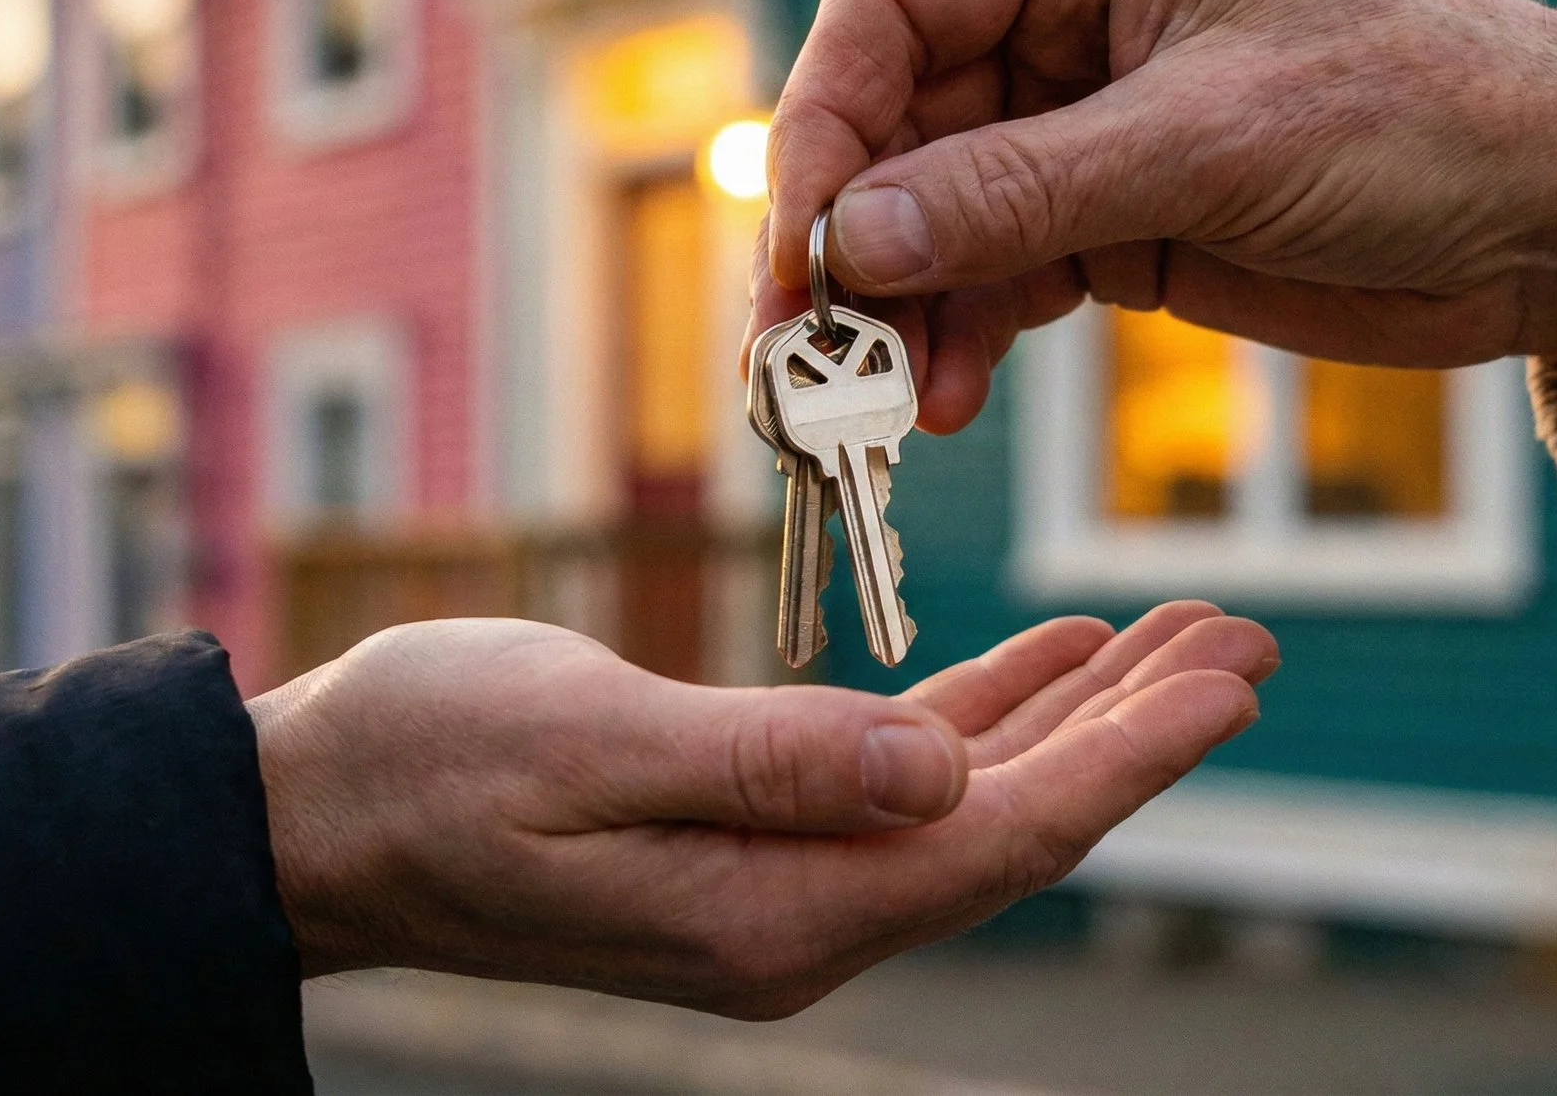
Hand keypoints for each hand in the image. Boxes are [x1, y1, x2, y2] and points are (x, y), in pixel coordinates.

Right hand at [248, 602, 1275, 1016]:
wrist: (309, 813)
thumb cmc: (422, 763)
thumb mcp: (587, 745)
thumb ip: (773, 762)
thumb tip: (943, 775)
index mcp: (776, 910)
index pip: (998, 837)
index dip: (1126, 759)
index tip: (1227, 679)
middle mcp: (799, 918)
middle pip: (1014, 823)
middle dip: (1137, 734)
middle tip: (1246, 641)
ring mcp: (777, 882)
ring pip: (971, 797)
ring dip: (1077, 717)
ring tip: (1179, 638)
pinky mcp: (747, 833)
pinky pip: (900, 778)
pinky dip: (981, 713)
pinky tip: (1043, 665)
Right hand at [752, 0, 1556, 433]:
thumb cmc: (1424, 118)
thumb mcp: (1211, 148)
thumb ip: (1022, 193)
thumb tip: (853, 241)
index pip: (895, 5)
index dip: (826, 125)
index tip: (800, 249)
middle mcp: (1069, 7)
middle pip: (896, 117)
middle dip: (853, 239)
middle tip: (808, 357)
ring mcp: (1086, 116)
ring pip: (936, 209)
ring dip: (901, 306)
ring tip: (881, 401)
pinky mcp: (1115, 213)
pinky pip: (998, 271)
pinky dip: (964, 334)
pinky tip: (946, 395)